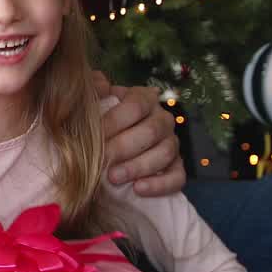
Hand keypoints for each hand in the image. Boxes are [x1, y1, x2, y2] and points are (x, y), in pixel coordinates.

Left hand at [96, 74, 184, 195]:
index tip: (94, 136)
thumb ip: (94, 90)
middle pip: (150, 131)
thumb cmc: (99, 120)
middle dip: (122, 147)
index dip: (115, 120)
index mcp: (143, 98)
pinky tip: (138, 189)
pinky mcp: (177, 167)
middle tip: (100, 161)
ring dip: (137, 167)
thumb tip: (100, 82)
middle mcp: (162, 118)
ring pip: (164, 154)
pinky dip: (159, 184)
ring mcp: (172, 143)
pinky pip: (178, 177)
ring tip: (113, 177)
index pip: (136, 105)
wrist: (108, 145)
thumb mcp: (94, 102)